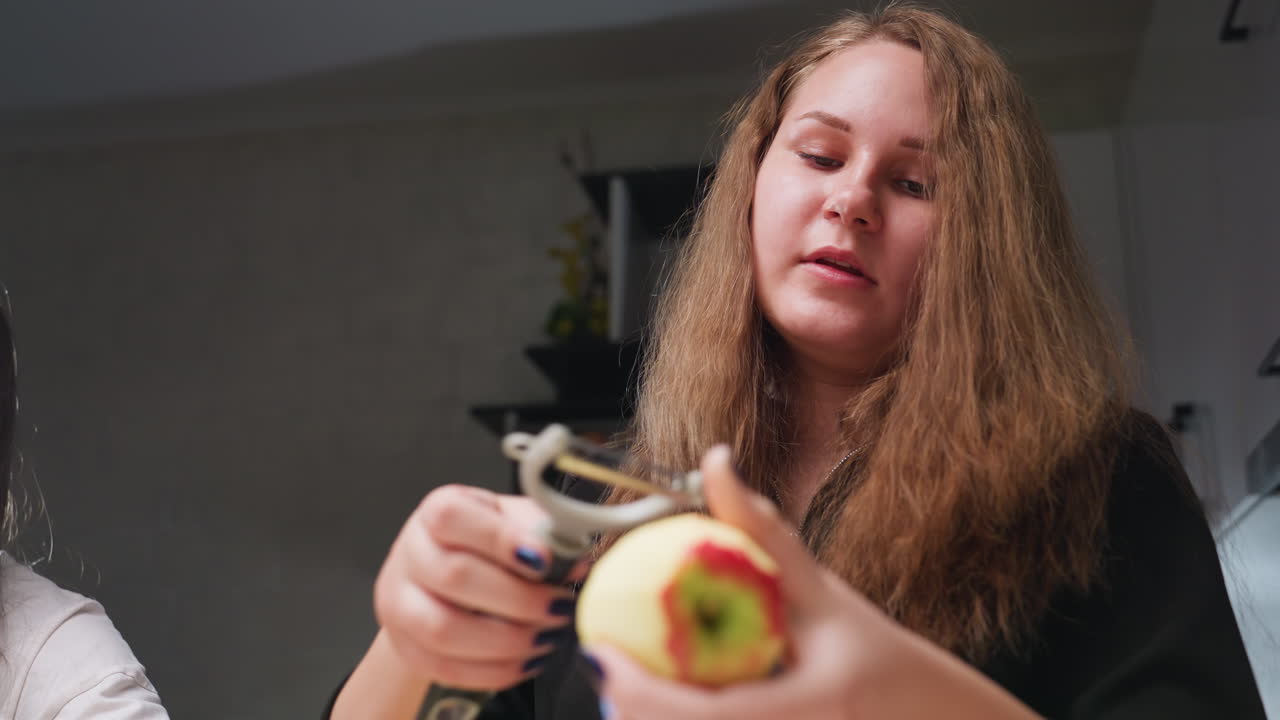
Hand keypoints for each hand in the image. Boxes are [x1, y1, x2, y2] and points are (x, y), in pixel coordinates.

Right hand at [373, 484, 581, 689]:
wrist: (448, 580)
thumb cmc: (490, 546)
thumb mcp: (517, 522)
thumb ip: (543, 533)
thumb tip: (574, 560)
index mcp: (437, 510)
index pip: (453, 516)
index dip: (500, 539)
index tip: (545, 560)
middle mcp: (411, 552)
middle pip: (454, 577)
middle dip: (519, 599)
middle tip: (561, 607)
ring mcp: (399, 601)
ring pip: (444, 629)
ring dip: (507, 640)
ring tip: (548, 637)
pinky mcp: (406, 646)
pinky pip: (446, 668)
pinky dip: (494, 670)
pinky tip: (528, 660)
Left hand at [583, 446, 1038, 719]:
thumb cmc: (881, 662)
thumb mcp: (824, 593)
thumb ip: (764, 532)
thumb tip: (716, 460)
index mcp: (808, 709)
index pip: (702, 716)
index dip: (637, 691)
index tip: (601, 656)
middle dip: (629, 710)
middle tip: (607, 668)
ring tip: (627, 689)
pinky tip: (668, 706)